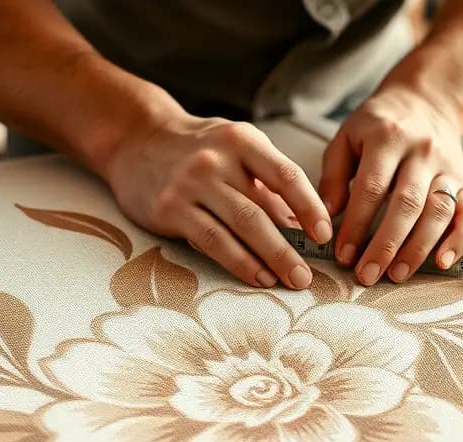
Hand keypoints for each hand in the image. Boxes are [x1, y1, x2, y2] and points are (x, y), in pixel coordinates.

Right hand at [106, 116, 332, 288]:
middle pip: (261, 209)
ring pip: (238, 228)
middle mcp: (216, 159)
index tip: (325, 235)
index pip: (286, 174)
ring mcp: (190, 183)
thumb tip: (304, 229)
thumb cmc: (200, 151)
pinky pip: (211, 240)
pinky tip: (258, 276)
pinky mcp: (170, 207)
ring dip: (269, 259)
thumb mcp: (238, 153)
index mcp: (242, 140)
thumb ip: (269, 187)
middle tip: (308, 275)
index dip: (310, 207)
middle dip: (289, 248)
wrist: (136, 140)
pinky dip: (239, 261)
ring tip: (289, 281)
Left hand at [320, 85, 462, 285]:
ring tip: (395, 275)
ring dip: (417, 249)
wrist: (427, 102)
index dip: (356, 224)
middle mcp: (423, 152)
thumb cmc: (380, 126)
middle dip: (385, 245)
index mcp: (388, 137)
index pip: (371, 188)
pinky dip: (459, 241)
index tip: (343, 254)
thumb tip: (325, 219)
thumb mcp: (346, 137)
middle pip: (407, 204)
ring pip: (438, 212)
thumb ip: (332, 176)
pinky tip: (442, 263)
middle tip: (367, 275)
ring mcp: (448, 168)